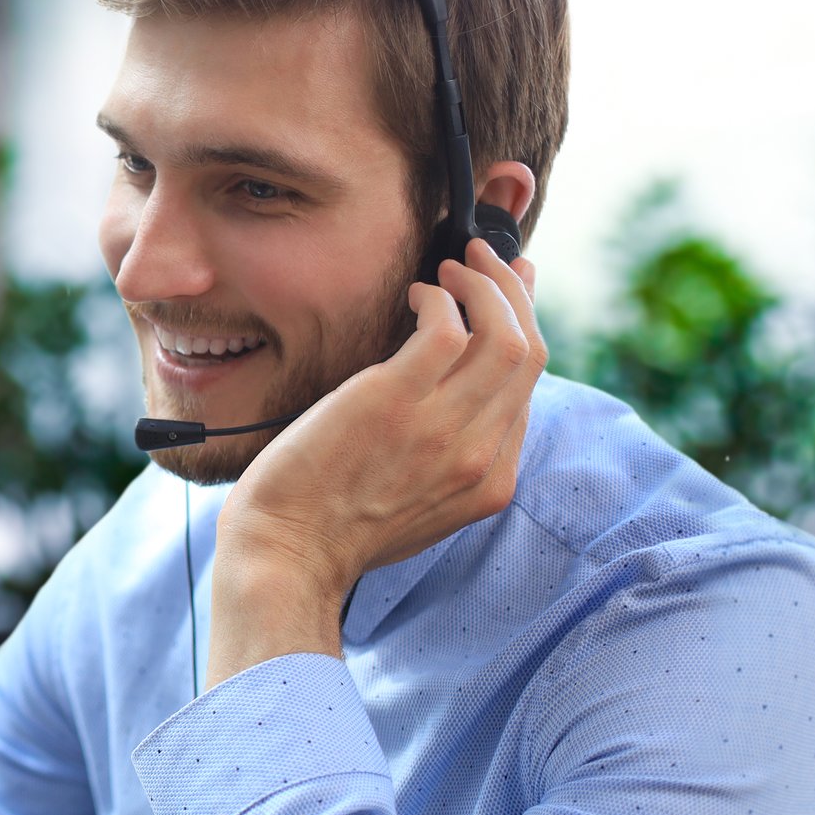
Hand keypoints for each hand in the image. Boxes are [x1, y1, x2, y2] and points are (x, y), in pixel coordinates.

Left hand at [208, 239, 544, 686]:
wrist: (286, 555)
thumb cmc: (332, 528)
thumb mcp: (418, 504)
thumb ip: (449, 455)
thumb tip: (453, 390)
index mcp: (490, 483)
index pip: (528, 390)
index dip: (524, 328)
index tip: (512, 294)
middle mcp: (479, 455)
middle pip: (527, 353)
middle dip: (515, 293)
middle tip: (485, 259)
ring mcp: (441, 428)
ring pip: (502, 333)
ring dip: (483, 284)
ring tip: (451, 266)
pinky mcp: (394, 401)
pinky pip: (446, 327)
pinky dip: (438, 297)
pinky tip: (415, 292)